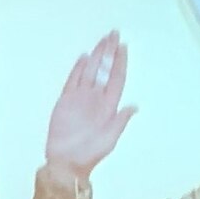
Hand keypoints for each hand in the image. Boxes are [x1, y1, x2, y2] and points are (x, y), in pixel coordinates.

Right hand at [44, 31, 136, 178]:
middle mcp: (96, 98)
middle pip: (104, 70)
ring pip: (90, 71)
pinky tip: (84, 57)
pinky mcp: (66, 101)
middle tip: (113, 34)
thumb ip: (120, 121)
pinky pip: (73, 81)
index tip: (124, 47)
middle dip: (109, 52)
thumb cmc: (90, 154)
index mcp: (109, 105)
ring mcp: (80, 98)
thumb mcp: (110, 139)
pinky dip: (78, 69)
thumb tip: (133, 106)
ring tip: (102, 40)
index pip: (117, 78)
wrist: (66, 164)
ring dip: (96, 56)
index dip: (120, 62)